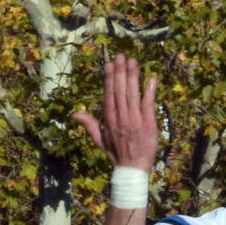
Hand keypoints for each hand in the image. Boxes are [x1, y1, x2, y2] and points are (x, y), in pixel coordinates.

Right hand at [73, 54, 158, 170]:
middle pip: (120, 90)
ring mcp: (135, 120)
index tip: (110, 63)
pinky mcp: (148, 124)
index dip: (109, 78)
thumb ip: (89, 125)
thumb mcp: (100, 140)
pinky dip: (150, 91)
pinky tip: (151, 79)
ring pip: (132, 94)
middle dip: (120, 72)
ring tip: (133, 61)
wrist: (132, 169)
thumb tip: (74, 114)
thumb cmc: (117, 154)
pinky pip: (148, 104)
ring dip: (133, 76)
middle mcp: (121, 117)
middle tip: (121, 55)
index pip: (109, 94)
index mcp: (109, 119)